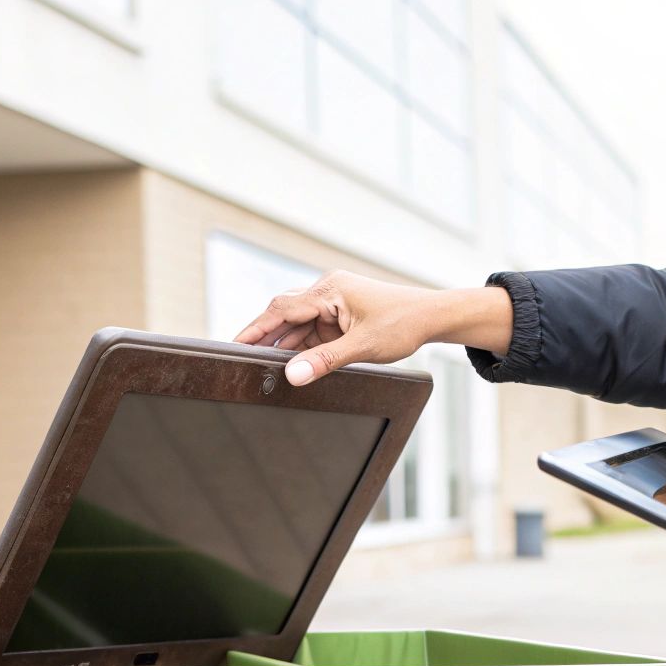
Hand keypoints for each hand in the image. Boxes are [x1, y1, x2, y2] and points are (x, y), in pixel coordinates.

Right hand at [232, 270, 512, 385]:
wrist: (432, 316)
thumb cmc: (402, 324)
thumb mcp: (362, 347)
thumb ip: (324, 361)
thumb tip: (292, 375)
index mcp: (329, 290)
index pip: (281, 309)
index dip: (255, 329)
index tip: (234, 345)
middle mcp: (327, 290)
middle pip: (284, 315)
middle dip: (265, 338)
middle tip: (243, 361)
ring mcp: (333, 302)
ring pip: (297, 324)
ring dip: (284, 345)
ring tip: (263, 367)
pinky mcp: (340, 314)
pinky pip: (312, 330)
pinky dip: (301, 346)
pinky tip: (291, 362)